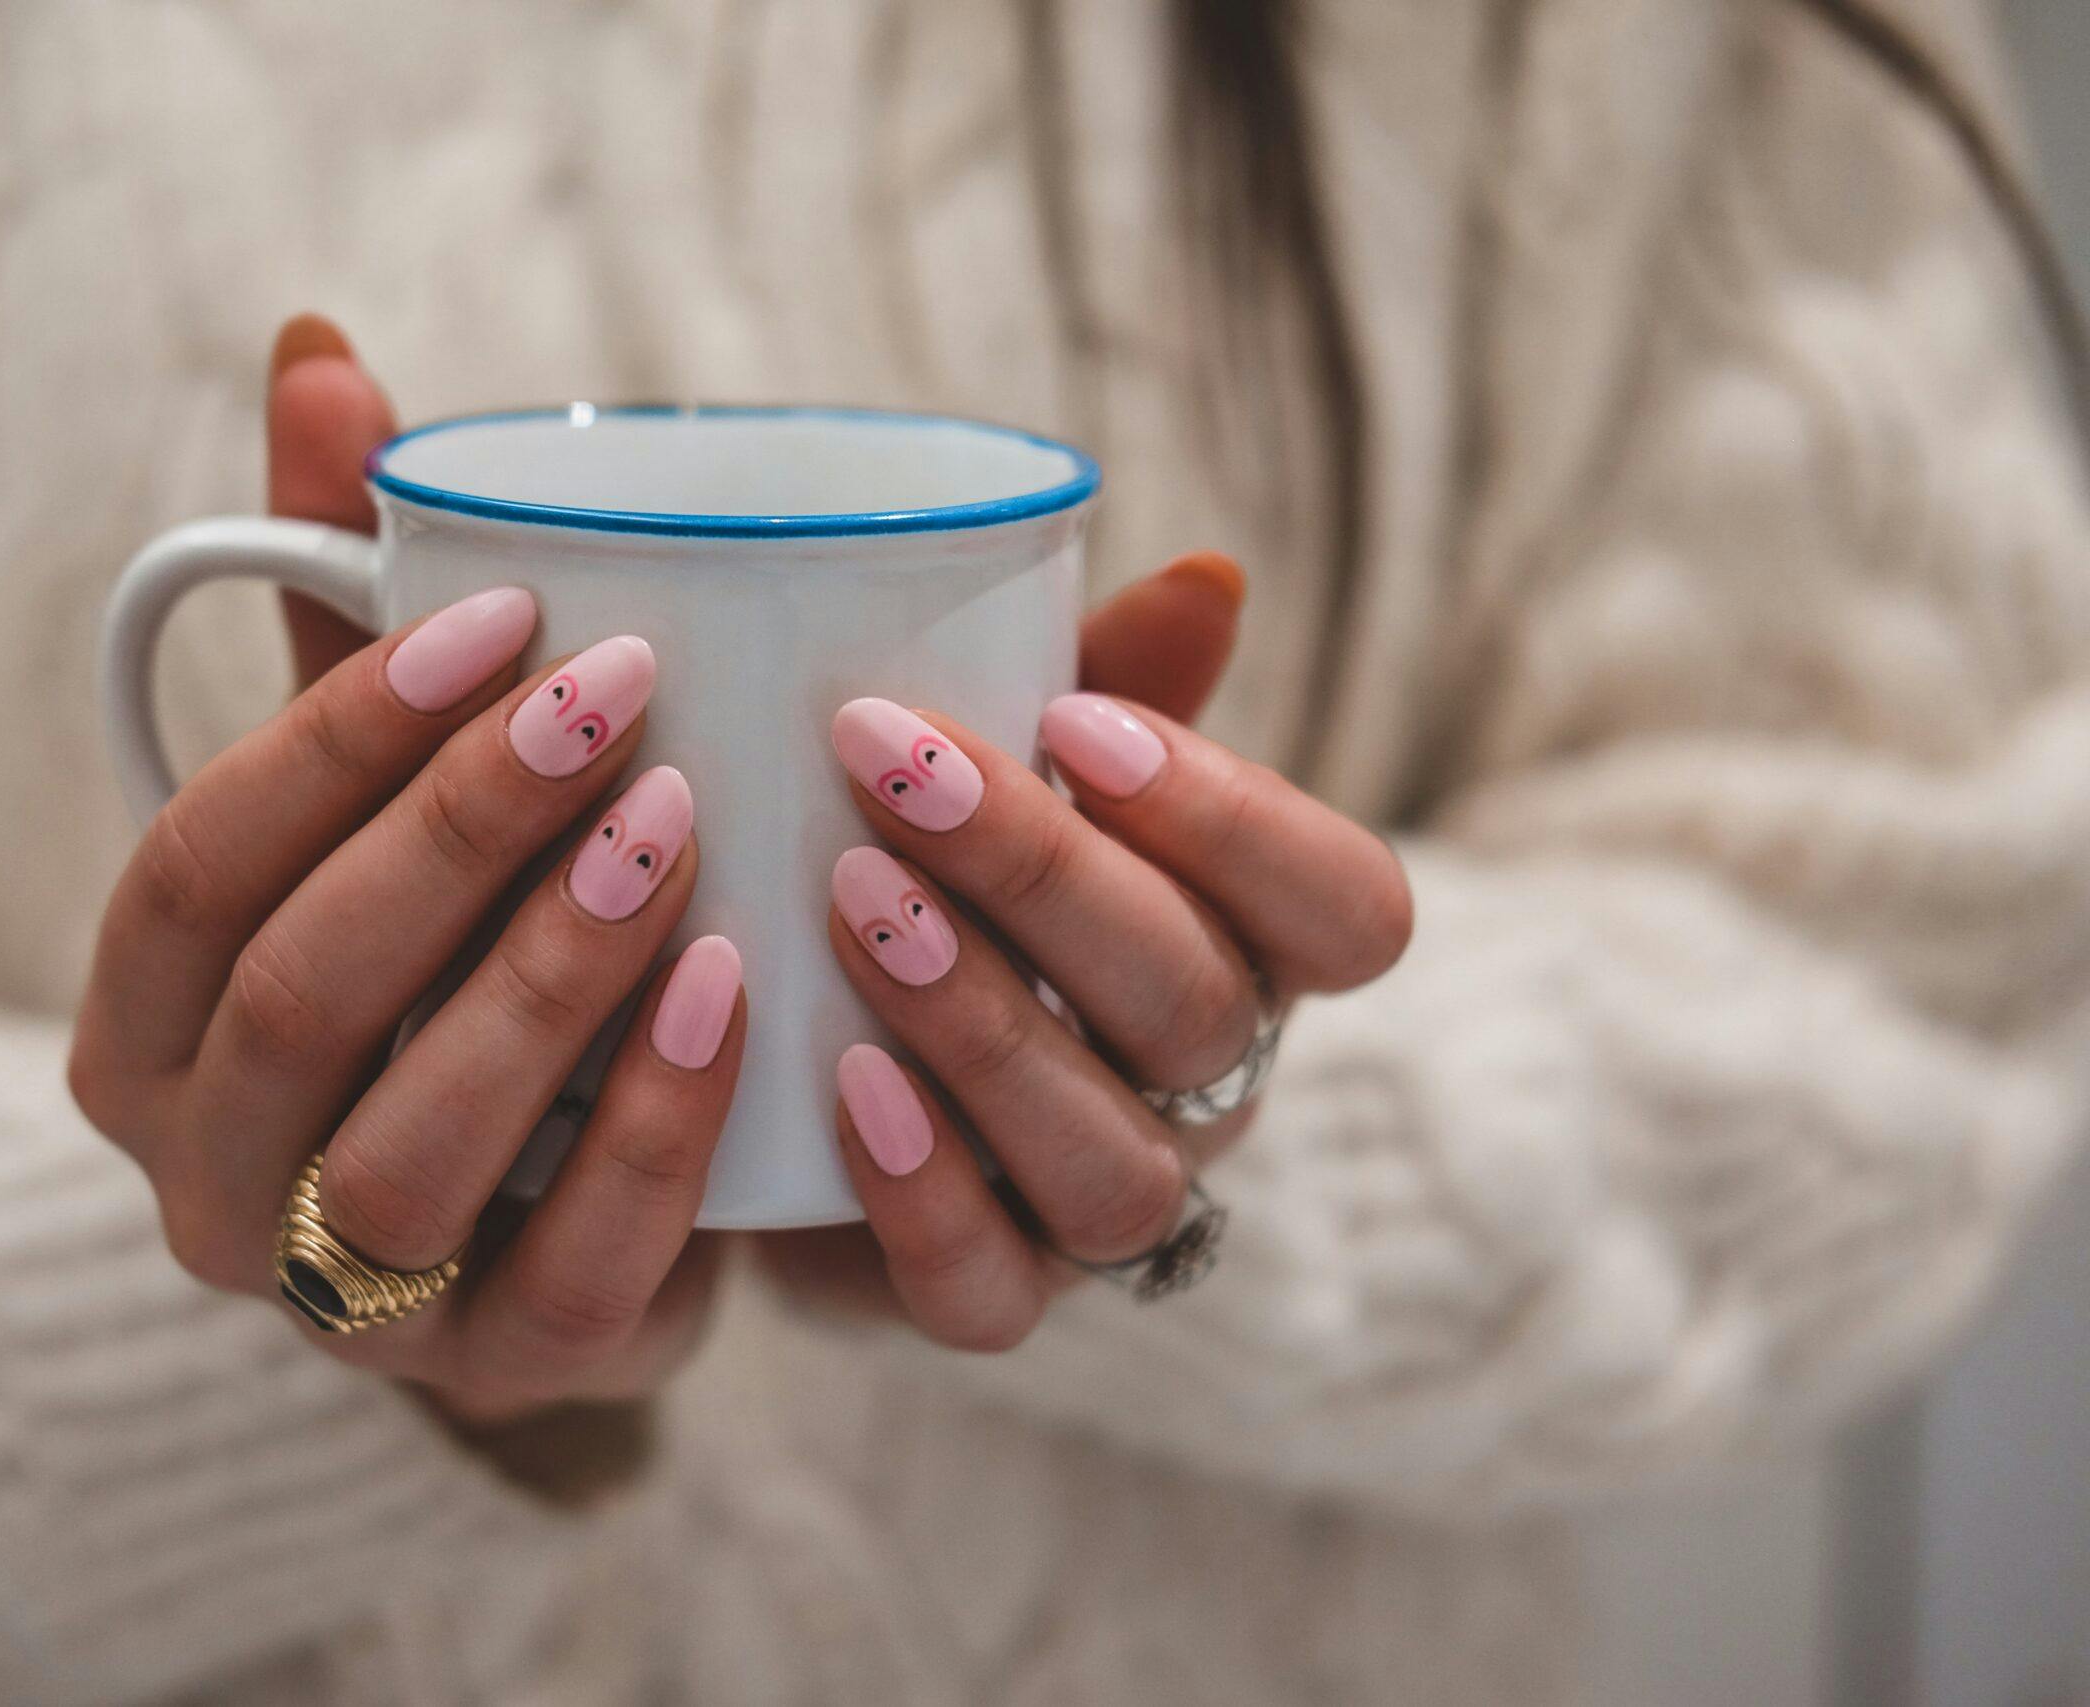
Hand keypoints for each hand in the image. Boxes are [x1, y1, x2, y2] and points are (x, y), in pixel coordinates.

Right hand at [70, 317, 744, 1422]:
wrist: (552, 1201)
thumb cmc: (453, 955)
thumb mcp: (388, 794)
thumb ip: (345, 605)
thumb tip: (325, 353)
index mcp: (142, 1030)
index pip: (193, 871)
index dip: (337, 735)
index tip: (507, 611)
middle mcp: (206, 1180)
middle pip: (302, 996)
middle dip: (461, 833)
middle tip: (625, 697)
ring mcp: (345, 1302)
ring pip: (412, 1146)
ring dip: (550, 976)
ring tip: (681, 831)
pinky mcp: (502, 1373)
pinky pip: (573, 1266)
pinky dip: (656, 1122)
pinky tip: (742, 993)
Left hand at [758, 564, 1411, 1348]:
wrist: (801, 1057)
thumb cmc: (943, 871)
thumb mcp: (1018, 761)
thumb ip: (1112, 681)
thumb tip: (1209, 576)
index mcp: (1247, 949)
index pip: (1348, 910)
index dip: (1238, 821)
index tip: (1076, 720)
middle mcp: (1205, 1090)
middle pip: (1199, 1010)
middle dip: (1046, 878)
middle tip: (889, 769)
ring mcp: (1104, 1206)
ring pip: (1112, 1162)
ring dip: (984, 1029)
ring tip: (853, 910)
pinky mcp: (989, 1296)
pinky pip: (988, 1290)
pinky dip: (922, 1192)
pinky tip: (844, 1085)